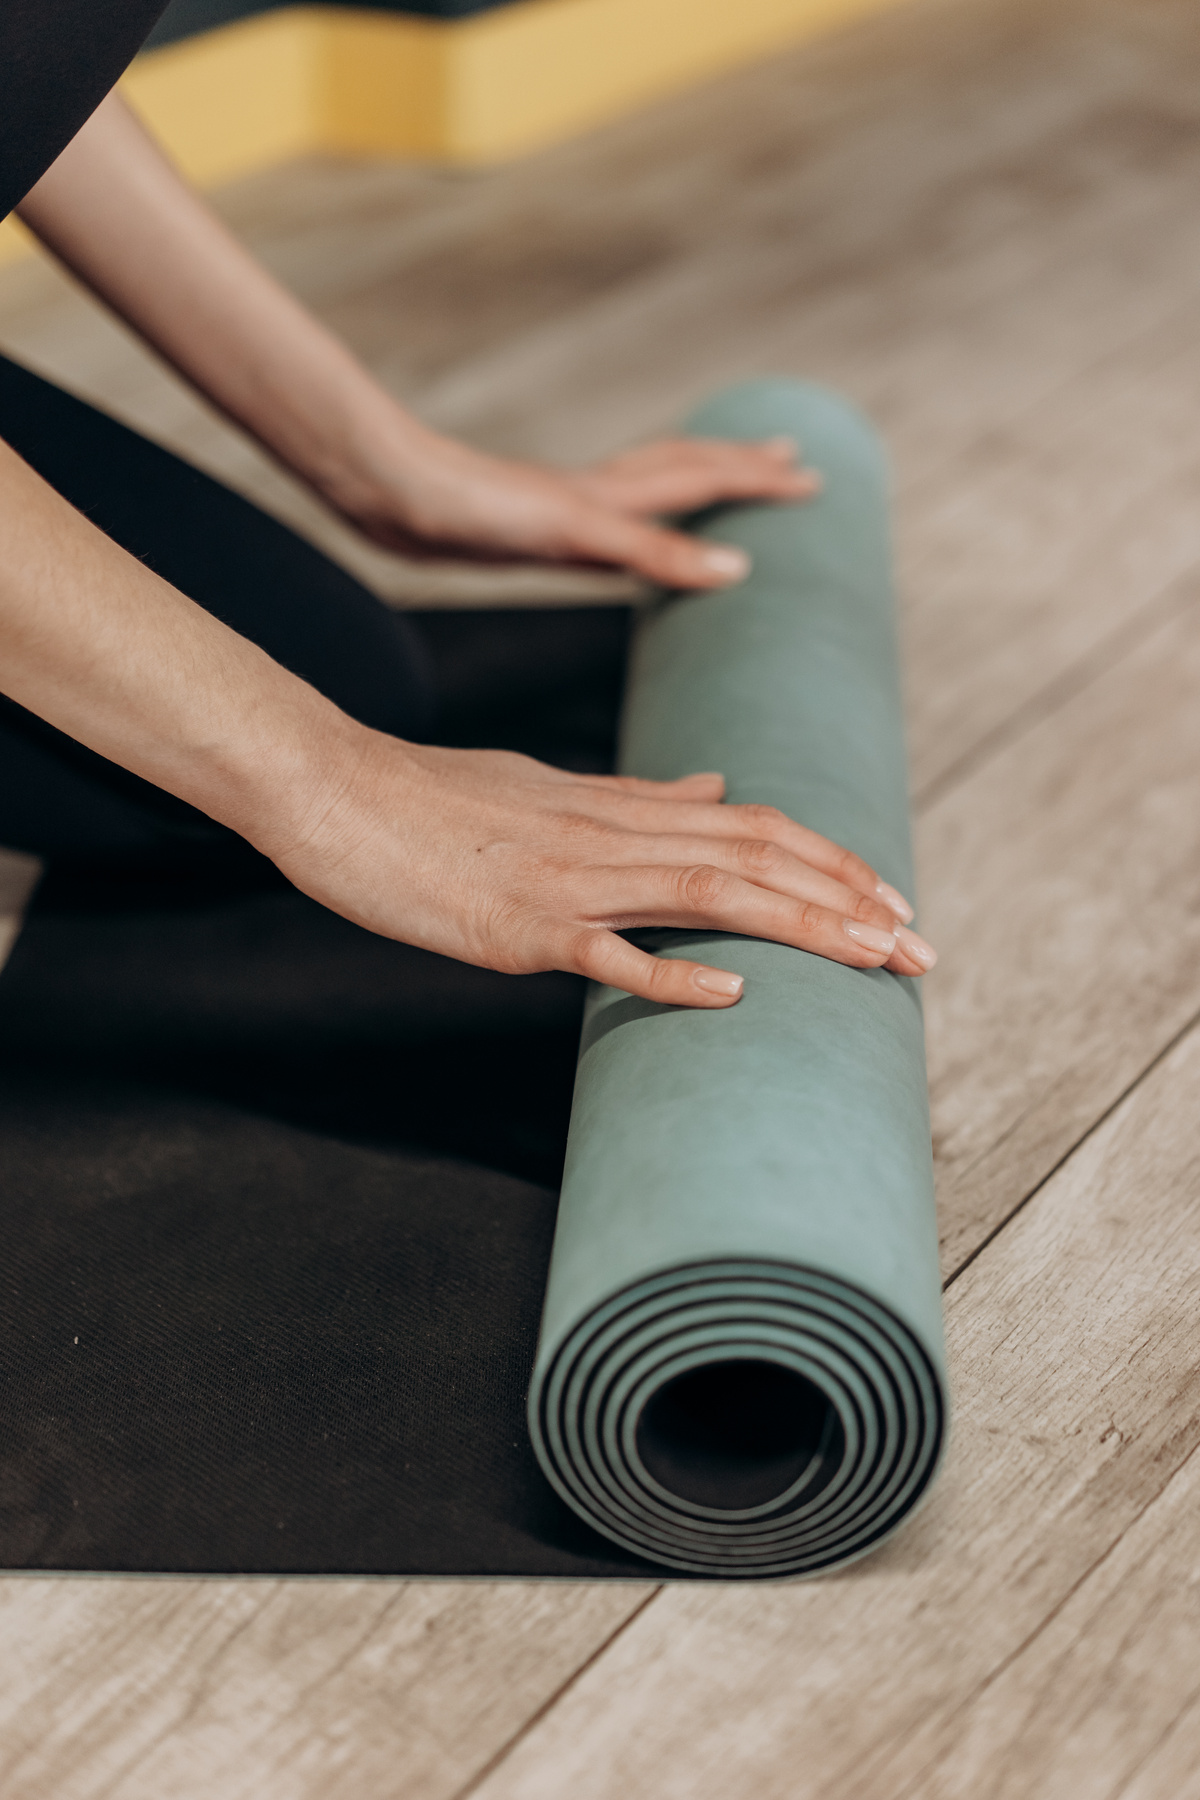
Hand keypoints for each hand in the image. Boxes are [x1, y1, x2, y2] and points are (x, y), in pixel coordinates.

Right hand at [272, 734, 935, 1007]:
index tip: (893, 900)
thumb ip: (639, 795)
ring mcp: (569, 880)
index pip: (753, 826)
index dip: (832, 861)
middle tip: (922, 950)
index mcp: (620, 808)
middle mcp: (611, 836)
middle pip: (756, 860)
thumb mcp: (552, 786)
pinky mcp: (518, 927)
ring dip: (803, 926)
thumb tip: (717, 789)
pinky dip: (673, 969)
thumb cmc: (435, 798)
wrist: (335, 790)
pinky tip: (734, 991)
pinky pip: (608, 949)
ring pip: (709, 893)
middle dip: (850, 902)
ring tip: (876, 959)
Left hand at [336, 428, 821, 588]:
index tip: (814, 480)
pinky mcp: (533, 531)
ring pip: (650, 487)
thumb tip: (738, 570)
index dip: (759, 480)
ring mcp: (566, 510)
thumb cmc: (478, 510)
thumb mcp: (578, 535)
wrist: (394, 497)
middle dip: (741, 464)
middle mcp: (598, 493)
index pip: (706, 477)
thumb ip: (654, 551)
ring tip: (725, 486)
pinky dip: (641, 524)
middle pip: (686, 467)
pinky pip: (612, 524)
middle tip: (792, 461)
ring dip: (696, 481)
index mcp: (615, 494)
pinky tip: (627, 540)